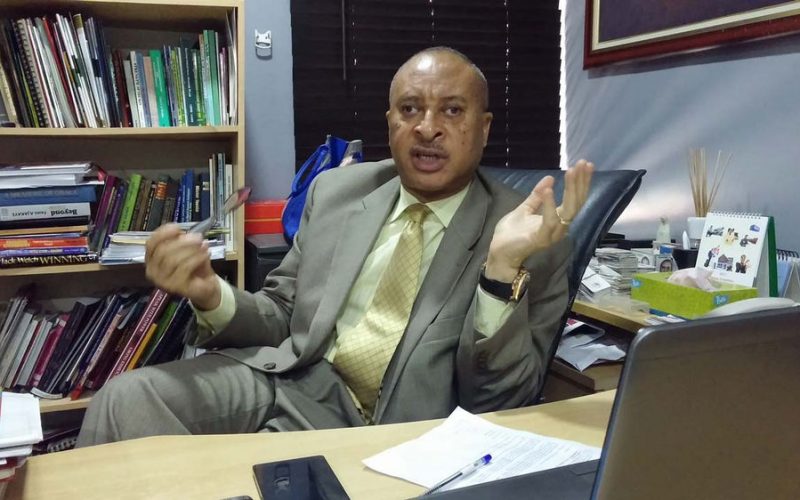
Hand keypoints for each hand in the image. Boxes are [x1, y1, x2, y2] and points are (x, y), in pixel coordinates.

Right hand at [144, 224, 219, 309]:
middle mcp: (153, 271)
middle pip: (162, 251)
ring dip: (191, 249)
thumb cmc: (193, 267)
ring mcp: (163, 281)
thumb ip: (180, 241)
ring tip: (204, 245)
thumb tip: (183, 233)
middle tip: (198, 237)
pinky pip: (184, 268)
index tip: (178, 227)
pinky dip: (196, 258)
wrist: (205, 286)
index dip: (163, 233)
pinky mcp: (176, 287)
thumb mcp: (186, 250)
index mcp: (152, 260)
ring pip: (173, 260)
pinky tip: (205, 254)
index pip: (151, 243)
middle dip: (182, 241)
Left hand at [485, 160, 593, 280]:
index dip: (581, 182)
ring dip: (571, 190)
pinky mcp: (541, 238)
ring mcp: (551, 234)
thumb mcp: (524, 209)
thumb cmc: (512, 234)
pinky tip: (550, 190)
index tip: (584, 164)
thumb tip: (549, 178)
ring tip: (570, 172)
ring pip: (568, 210)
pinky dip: (549, 205)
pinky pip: (550, 221)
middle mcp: (559, 227)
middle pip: (576, 203)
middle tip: (583, 164)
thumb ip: (537, 196)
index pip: (574, 199)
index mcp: (556, 219)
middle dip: (580, 182)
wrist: (499, 254)